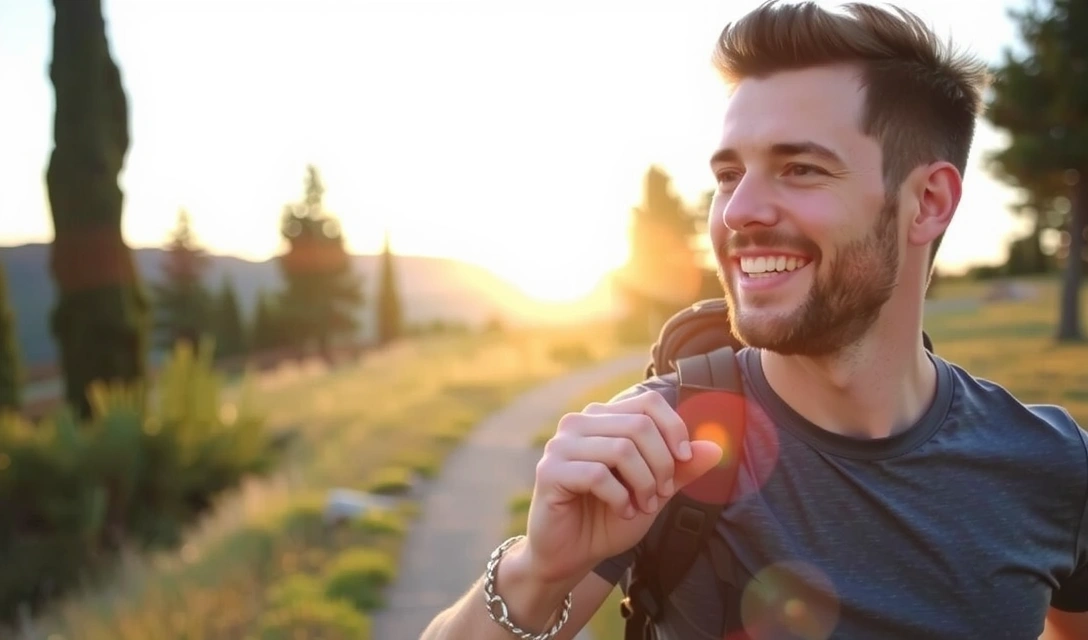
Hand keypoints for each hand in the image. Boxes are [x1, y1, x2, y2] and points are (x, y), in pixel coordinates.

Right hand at [524, 388, 722, 583]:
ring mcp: (561, 445)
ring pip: (621, 449)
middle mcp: (579, 423)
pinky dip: (619, 498)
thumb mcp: (655, 491)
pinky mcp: (549, 471)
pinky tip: (621, 511)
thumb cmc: (610, 517)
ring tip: (642, 506)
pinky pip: (598, 475)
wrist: (572, 553)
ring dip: (643, 484)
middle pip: (639, 425)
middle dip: (662, 464)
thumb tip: (716, 447)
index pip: (648, 401)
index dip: (673, 427)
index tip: (684, 460)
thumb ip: (681, 469)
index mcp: (603, 418)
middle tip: (662, 494)